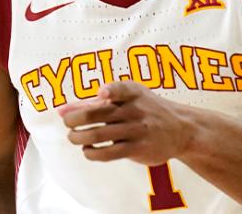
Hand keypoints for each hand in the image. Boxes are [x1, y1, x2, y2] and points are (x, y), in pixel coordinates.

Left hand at [59, 81, 194, 164]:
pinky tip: (88, 150)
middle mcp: (135, 109)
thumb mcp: (128, 99)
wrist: (181, 128)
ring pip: (97, 135)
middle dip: (74, 120)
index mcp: (132, 92)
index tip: (101, 94)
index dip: (110, 91)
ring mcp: (137, 129)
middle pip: (96, 114)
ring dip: (78, 137)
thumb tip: (61, 111)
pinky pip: (108, 153)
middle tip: (68, 124)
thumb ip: (94, 103)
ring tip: (74, 137)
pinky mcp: (137, 148)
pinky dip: (91, 153)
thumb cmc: (146, 110)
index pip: (121, 89)